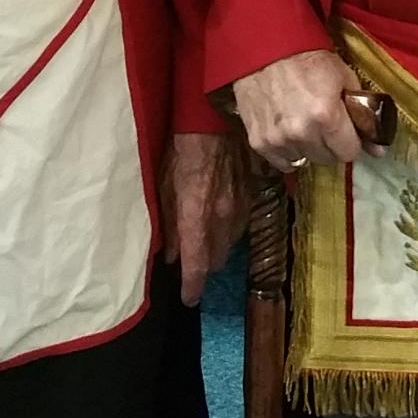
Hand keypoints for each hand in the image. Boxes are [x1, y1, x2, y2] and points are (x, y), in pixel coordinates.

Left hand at [161, 131, 248, 305]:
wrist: (214, 118)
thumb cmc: (181, 148)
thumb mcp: (164, 185)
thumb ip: (167, 222)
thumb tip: (170, 254)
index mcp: (196, 216)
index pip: (197, 264)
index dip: (193, 286)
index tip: (189, 299)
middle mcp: (222, 217)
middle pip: (217, 258)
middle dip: (204, 266)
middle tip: (193, 263)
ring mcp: (241, 205)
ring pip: (231, 242)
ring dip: (218, 247)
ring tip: (206, 243)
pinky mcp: (252, 193)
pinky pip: (242, 223)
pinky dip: (230, 229)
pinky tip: (221, 222)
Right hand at [231, 49, 378, 172]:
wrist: (267, 48)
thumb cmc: (308, 59)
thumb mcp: (345, 78)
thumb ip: (364, 115)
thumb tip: (378, 150)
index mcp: (327, 117)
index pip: (348, 153)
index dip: (350, 140)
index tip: (346, 130)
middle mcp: (302, 133)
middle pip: (326, 159)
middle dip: (330, 144)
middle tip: (325, 124)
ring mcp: (277, 140)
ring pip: (304, 160)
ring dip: (307, 147)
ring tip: (303, 123)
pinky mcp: (258, 142)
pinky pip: (281, 161)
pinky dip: (287, 151)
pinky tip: (287, 131)